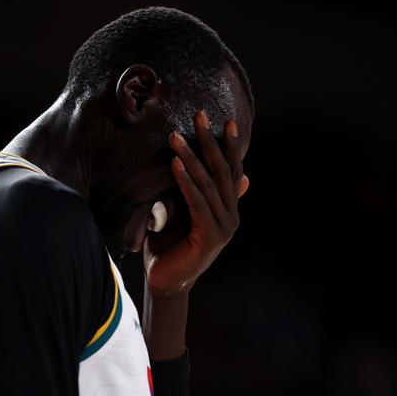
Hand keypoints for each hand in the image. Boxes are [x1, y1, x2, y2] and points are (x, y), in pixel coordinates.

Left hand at [143, 110, 248, 297]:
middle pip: (223, 171)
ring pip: (209, 184)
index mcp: (226, 209)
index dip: (230, 146)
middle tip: (200, 114)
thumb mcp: (183, 213)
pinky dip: (185, 181)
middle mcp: (230, 216)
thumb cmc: (170, 245)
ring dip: (192, 157)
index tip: (225, 120)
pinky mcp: (210, 236)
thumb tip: (191, 171)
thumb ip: (195, 193)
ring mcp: (223, 227)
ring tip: (176, 136)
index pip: (231, 171)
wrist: (165, 281)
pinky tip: (174, 164)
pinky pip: (197, 202)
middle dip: (210, 141)